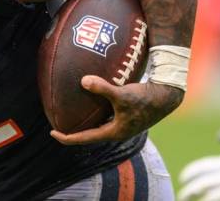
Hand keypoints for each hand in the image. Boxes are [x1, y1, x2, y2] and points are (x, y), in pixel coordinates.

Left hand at [50, 75, 183, 144]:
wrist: (167, 95)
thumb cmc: (145, 97)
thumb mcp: (122, 93)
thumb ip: (102, 88)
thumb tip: (83, 81)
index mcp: (113, 132)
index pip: (84, 139)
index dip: (67, 138)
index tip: (52, 133)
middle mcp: (117, 131)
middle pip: (90, 135)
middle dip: (73, 131)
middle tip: (57, 125)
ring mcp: (123, 124)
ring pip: (98, 125)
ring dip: (84, 122)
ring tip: (70, 114)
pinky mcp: (127, 115)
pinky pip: (105, 116)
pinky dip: (95, 111)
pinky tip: (89, 100)